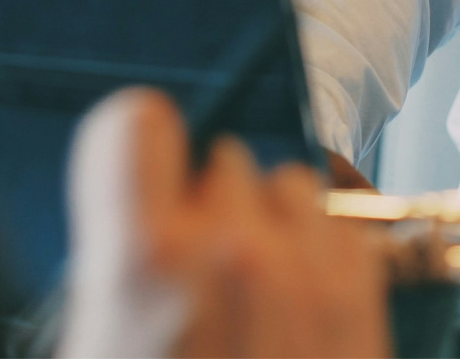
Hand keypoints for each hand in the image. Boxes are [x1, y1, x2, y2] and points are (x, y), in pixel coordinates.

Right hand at [62, 88, 390, 358]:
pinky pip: (340, 229)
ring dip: (273, 228)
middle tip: (197, 284)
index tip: (146, 164)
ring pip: (290, 187)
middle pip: (225, 162)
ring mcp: (308, 273)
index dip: (137, 142)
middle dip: (211, 208)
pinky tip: (298, 313)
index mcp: (145, 262)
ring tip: (253, 302)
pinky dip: (320, 257)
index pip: (134, 122)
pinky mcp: (364, 299)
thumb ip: (113, 264)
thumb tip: (129, 213)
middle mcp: (232, 253)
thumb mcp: (95, 344)